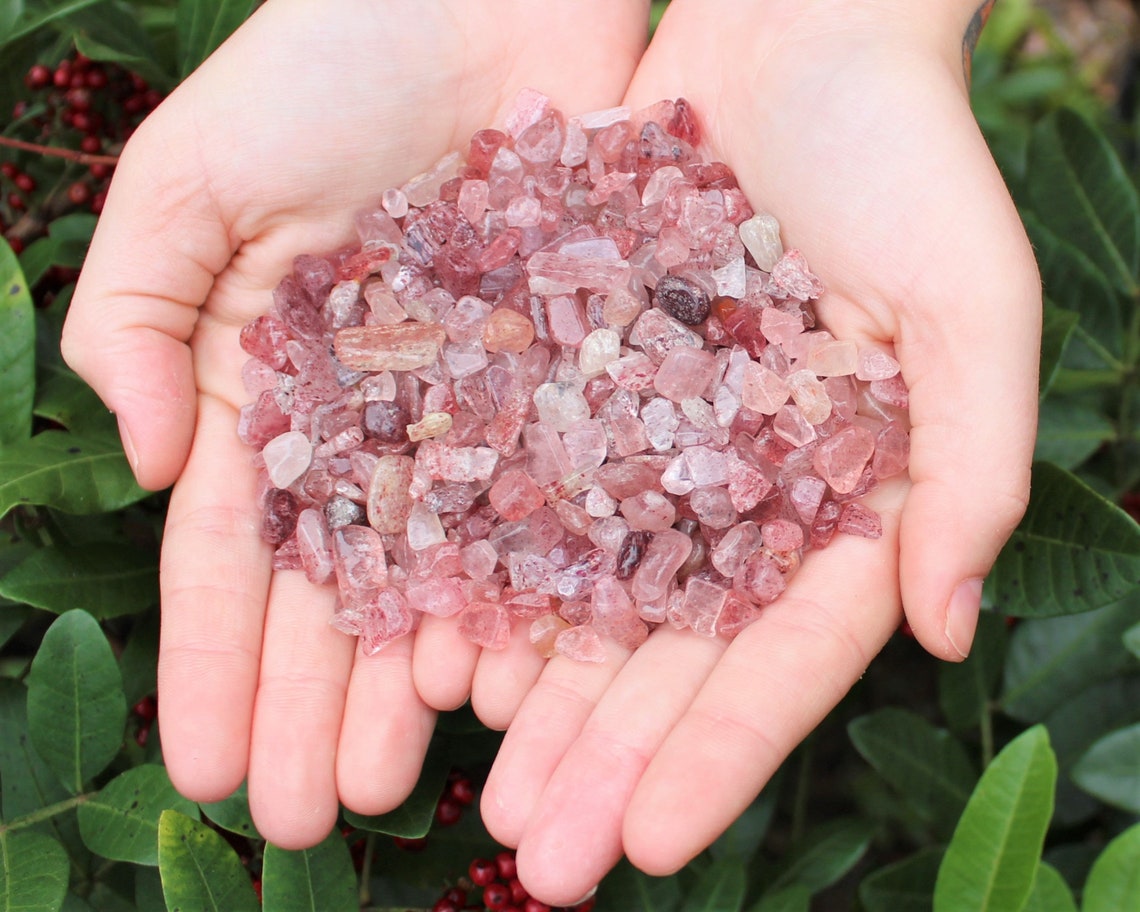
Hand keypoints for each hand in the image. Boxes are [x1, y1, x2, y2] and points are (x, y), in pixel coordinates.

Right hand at [60, 0, 648, 847]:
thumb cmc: (324, 58)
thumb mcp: (191, 177)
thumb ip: (136, 311)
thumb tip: (150, 466)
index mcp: (275, 387)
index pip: (237, 552)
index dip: (218, 662)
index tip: (210, 767)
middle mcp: (379, 423)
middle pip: (341, 591)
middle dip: (317, 707)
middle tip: (314, 823)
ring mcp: (478, 413)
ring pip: (444, 574)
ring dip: (415, 686)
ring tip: (404, 791)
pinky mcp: (569, 384)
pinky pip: (550, 507)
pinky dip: (527, 596)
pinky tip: (507, 686)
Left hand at [475, 0, 1040, 902]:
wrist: (792, 38)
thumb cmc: (908, 159)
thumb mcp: (971, 303)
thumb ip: (968, 465)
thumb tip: (942, 624)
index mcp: (843, 501)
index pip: (785, 654)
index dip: (724, 751)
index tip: (651, 839)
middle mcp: (741, 495)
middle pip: (671, 652)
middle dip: (608, 755)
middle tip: (541, 856)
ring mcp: (656, 451)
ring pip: (589, 596)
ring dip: (536, 696)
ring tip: (476, 792)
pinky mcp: (580, 391)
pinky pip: (528, 497)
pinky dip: (487, 572)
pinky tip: (434, 651)